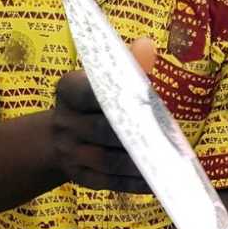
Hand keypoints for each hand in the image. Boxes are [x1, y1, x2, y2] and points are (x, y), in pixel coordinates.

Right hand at [50, 38, 157, 192]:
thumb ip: (128, 64)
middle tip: (166, 134)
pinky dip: (134, 182)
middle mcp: (65, 122)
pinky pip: (110, 182)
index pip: (88, 92)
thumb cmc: (93, 101)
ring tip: (168, 161)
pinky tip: (157, 180)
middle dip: (136, 132)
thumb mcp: (103, 77)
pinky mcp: (81, 178)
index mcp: (68, 91)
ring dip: (138, 161)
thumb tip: (147, 45)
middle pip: (103, 129)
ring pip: (108, 160)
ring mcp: (71, 153)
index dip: (114, 96)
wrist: (59, 138)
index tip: (142, 100)